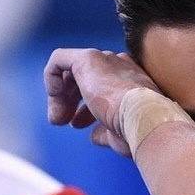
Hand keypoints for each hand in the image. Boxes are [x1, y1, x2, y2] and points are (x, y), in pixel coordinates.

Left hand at [44, 48, 161, 155]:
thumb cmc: (136, 130)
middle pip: (85, 79)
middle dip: (69, 101)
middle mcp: (118, 66)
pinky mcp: (88, 58)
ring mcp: (105, 60)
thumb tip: (94, 136)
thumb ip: (105, 130)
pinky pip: (60, 59)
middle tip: (62, 122)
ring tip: (57, 119)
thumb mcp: (119, 133)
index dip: (85, 107)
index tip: (76, 125)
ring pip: (71, 71)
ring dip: (59, 96)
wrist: (143, 119)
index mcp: (130, 81)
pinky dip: (51, 77)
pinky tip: (54, 96)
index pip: (101, 88)